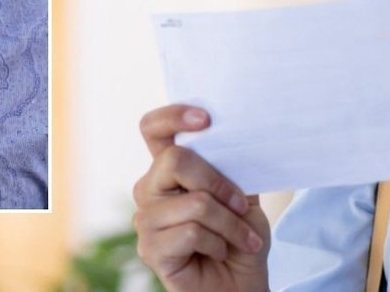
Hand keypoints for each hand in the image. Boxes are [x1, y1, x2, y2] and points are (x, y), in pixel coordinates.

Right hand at [134, 105, 270, 291]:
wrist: (242, 284)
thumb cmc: (239, 238)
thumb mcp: (243, 196)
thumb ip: (231, 168)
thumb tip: (233, 138)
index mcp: (169, 169)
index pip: (153, 129)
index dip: (173, 116)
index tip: (207, 119)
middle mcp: (150, 189)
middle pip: (174, 160)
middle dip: (219, 183)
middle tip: (241, 205)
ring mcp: (146, 220)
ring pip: (194, 202)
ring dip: (229, 223)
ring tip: (241, 237)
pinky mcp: (150, 249)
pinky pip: (192, 233)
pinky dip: (219, 242)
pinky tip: (221, 252)